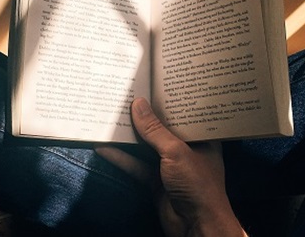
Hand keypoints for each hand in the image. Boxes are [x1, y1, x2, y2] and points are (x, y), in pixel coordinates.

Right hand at [96, 98, 246, 236]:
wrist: (196, 226)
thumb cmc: (198, 185)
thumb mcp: (176, 151)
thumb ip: (155, 130)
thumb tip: (137, 104)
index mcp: (201, 136)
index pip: (184, 112)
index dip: (169, 98)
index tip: (152, 81)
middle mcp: (186, 148)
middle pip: (161, 127)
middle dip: (144, 115)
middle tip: (126, 93)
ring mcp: (169, 165)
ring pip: (145, 145)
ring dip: (129, 135)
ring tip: (110, 115)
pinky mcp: (154, 180)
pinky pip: (135, 164)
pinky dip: (120, 157)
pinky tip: (103, 146)